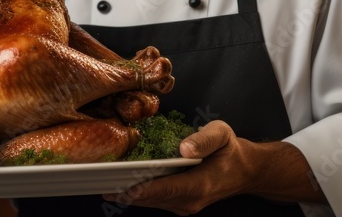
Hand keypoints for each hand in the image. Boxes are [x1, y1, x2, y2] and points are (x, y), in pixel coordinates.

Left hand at [102, 120, 325, 214]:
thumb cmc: (231, 150)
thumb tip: (184, 148)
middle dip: (124, 190)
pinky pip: (153, 200)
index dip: (139, 189)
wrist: (245, 171)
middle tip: (96, 179)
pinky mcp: (179, 204)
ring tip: (101, 181)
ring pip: (148, 202)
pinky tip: (120, 182)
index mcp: (198, 185)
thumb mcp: (222, 135)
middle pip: (149, 198)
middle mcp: (188, 201)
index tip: (117, 186)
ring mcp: (183, 206)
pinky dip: (137, 192)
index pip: (162, 190)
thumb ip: (204, 140)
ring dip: (127, 193)